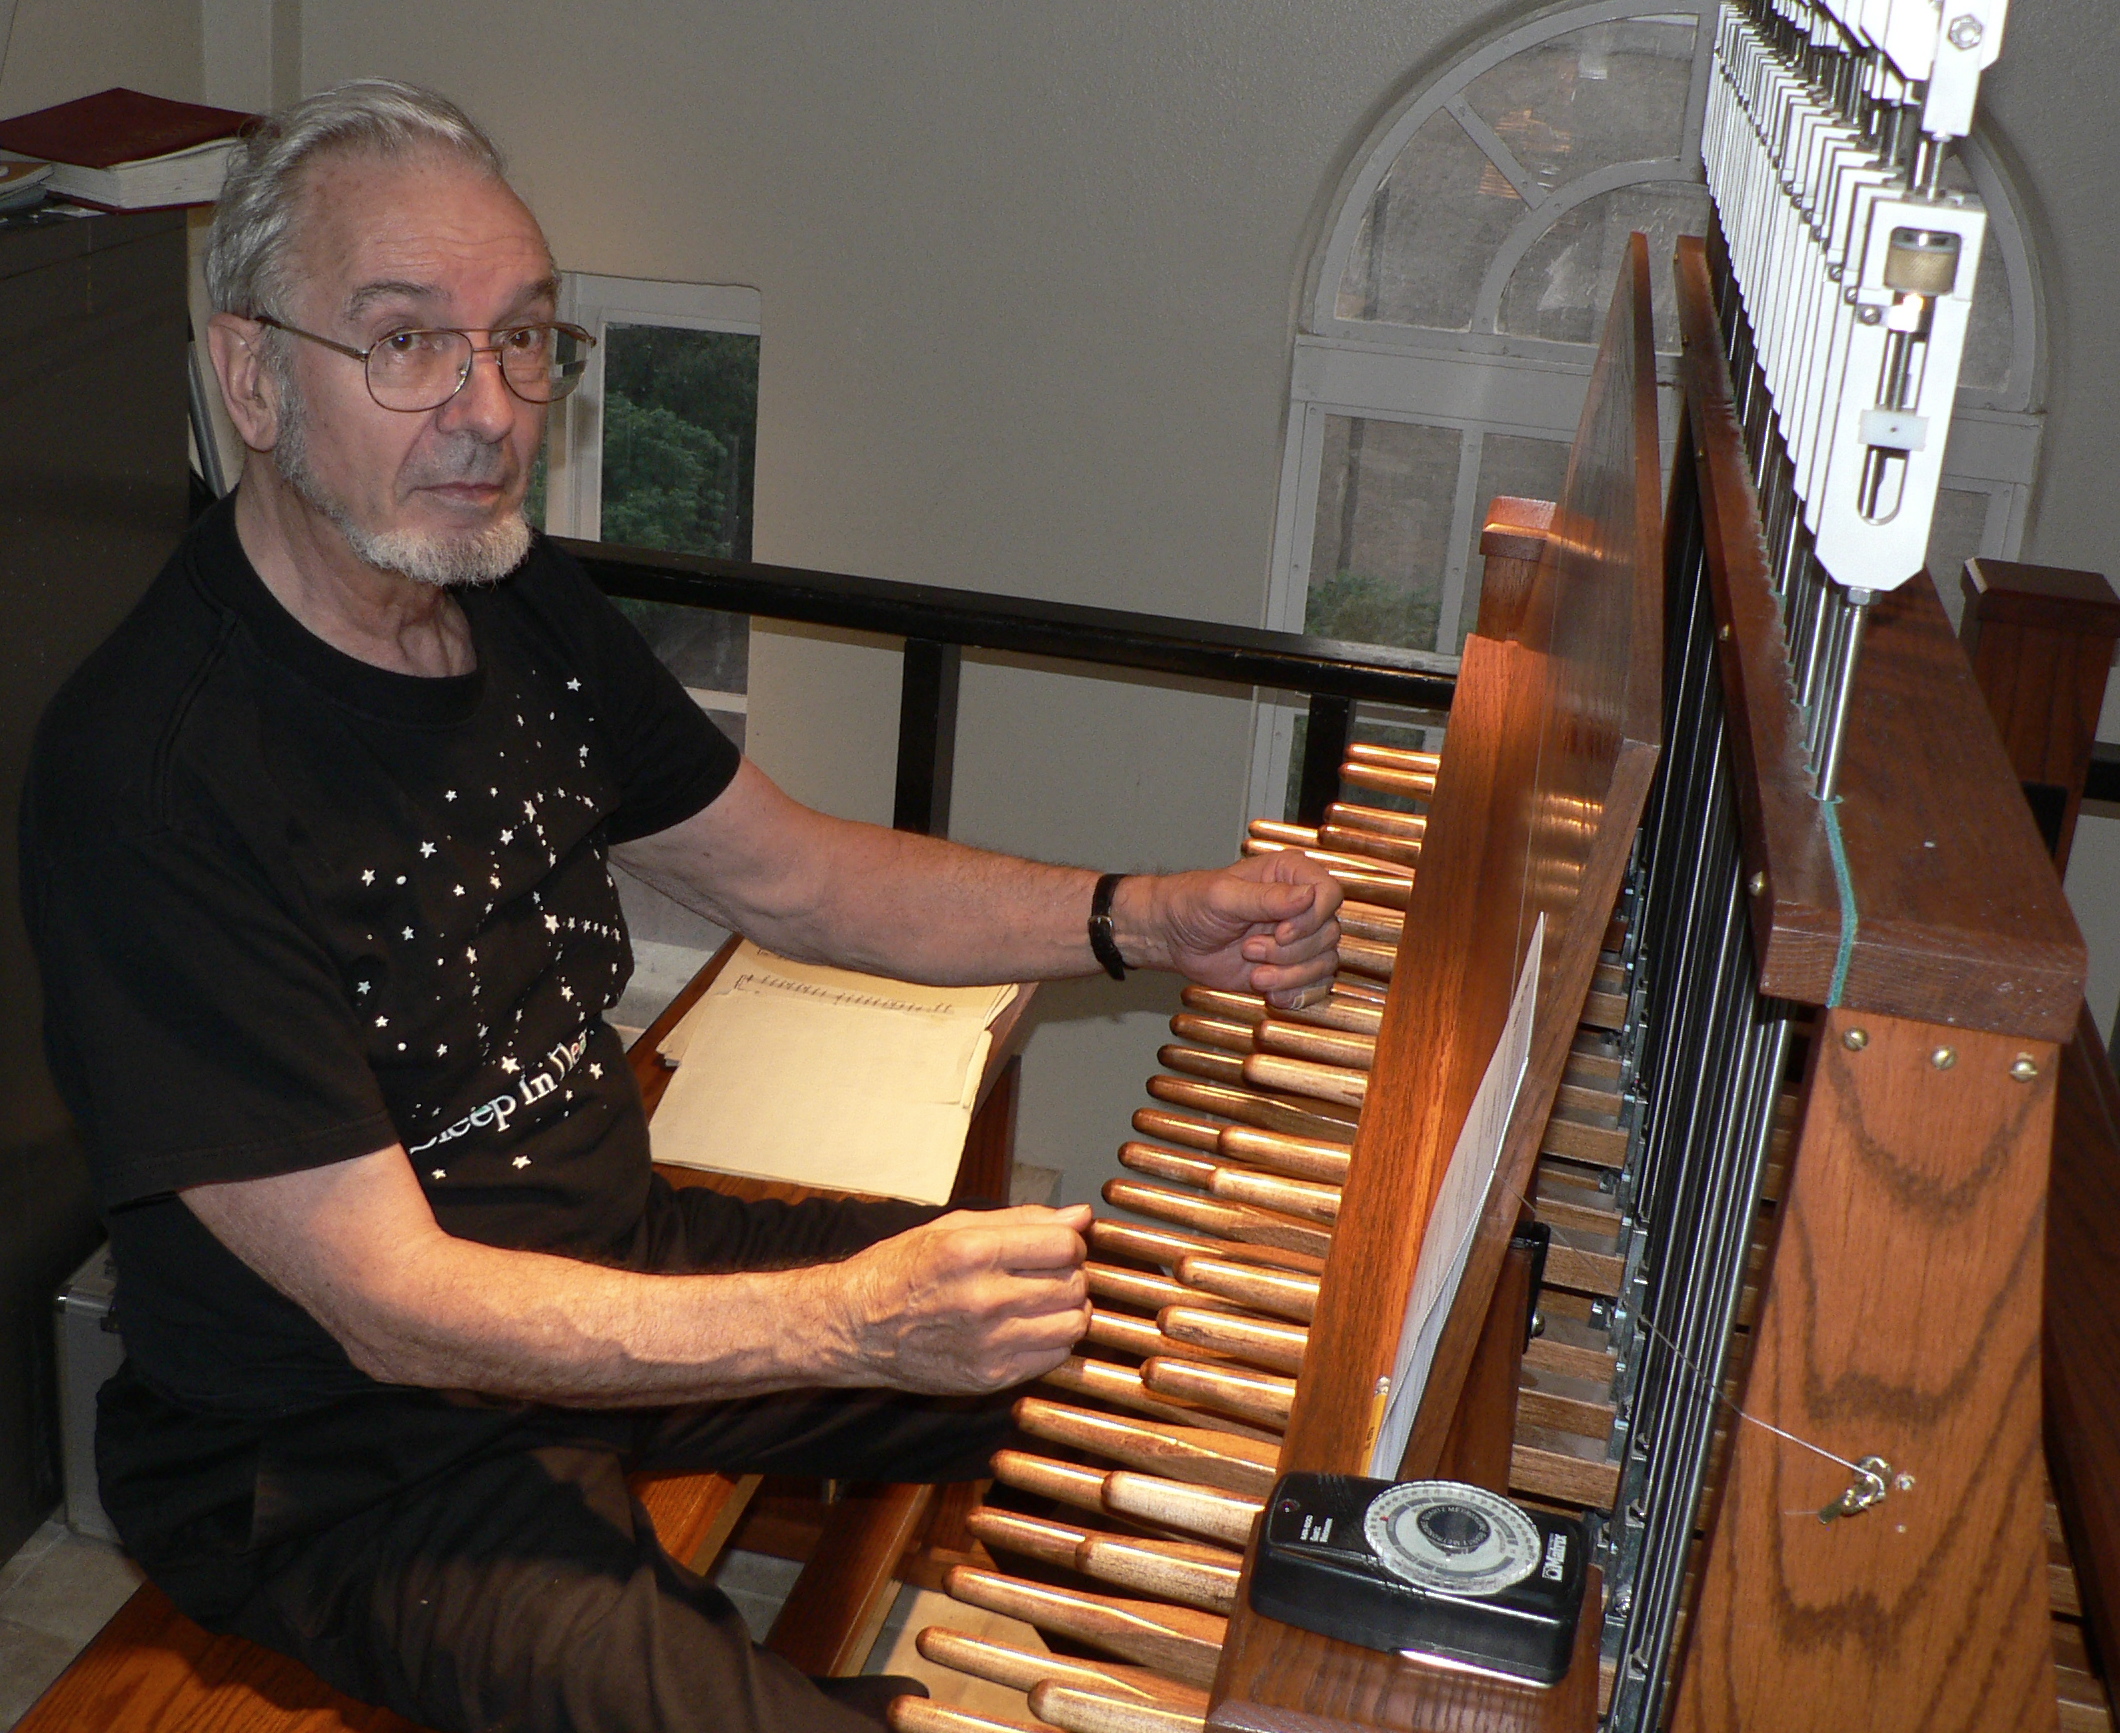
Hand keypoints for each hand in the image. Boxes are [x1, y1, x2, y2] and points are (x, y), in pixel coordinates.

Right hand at [832, 1204, 1092, 1393]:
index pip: (1064, 1245)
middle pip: (1073, 1284)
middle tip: (1049, 1273)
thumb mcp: (954, 1227)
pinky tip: (1030, 1327)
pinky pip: (1054, 1358)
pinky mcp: (989, 1378)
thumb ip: (1023, 1220)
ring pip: (1073, 1324)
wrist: (855, 1327)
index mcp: (972, 1252)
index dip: (1071, 1242)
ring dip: (1068, 1309)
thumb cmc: (902, 1269)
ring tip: (1044, 1301)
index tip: (1058, 1246)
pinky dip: (1053, 1340)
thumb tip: (1081, 1216)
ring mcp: (987, 1344)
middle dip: (1071, 1274)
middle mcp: (982, 1299)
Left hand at [1118, 852, 1342, 1007]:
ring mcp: (1299, 939)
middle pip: (1329, 934)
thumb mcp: (1223, 897)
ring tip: (1255, 974)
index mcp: (1290, 875)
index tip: (1281, 933)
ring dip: (1290, 975)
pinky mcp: (1292, 967)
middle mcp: (1301, 906)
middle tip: (1249, 949)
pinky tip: (1270, 993)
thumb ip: (1266, 897)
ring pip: (1324, 963)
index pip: (1330, 893)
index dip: (1311, 919)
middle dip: (1289, 952)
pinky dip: (1296, 994)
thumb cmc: (1192, 904)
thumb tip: (1308, 895)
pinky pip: (1316, 986)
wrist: (1174, 937)